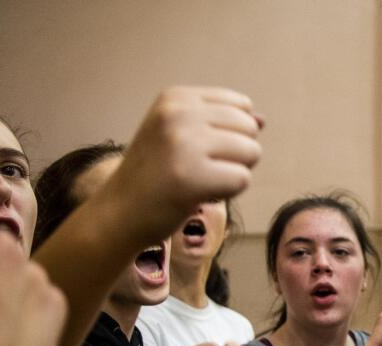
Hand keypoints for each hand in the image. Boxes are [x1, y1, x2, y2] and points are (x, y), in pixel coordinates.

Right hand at [101, 86, 261, 247]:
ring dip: (234, 172)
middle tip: (203, 168)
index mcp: (176, 97)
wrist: (120, 211)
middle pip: (249, 128)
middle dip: (237, 153)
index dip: (233, 133)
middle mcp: (179, 114)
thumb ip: (222, 124)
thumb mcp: (181, 135)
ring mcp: (184, 144)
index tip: (201, 148)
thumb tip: (262, 119)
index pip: (241, 105)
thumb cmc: (156, 174)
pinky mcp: (192, 177)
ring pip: (251, 152)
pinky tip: (200, 194)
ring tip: (200, 180)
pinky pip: (242, 179)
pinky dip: (228, 192)